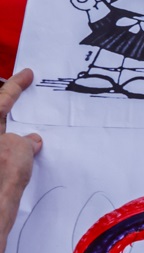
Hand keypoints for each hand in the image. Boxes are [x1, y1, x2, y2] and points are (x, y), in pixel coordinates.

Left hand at [0, 70, 42, 252]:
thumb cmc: (1, 178)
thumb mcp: (18, 150)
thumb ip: (23, 141)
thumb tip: (29, 142)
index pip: (0, 99)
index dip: (15, 85)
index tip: (28, 74)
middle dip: (10, 108)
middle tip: (24, 98)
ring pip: (1, 137)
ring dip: (13, 134)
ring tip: (32, 135)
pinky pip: (2, 152)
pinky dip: (12, 150)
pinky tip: (26, 155)